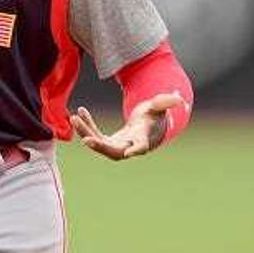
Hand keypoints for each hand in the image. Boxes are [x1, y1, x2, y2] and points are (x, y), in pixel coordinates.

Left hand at [70, 93, 184, 160]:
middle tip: (85, 138)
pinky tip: (79, 113)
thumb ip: (164, 102)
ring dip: (87, 132)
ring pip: (100, 144)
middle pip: (114, 150)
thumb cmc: (155, 116)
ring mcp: (118, 146)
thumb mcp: (158, 107)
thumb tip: (179, 100)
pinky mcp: (109, 142)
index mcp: (144, 139)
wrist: (147, 127)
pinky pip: (95, 136)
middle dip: (100, 145)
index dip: (136, 149)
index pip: (141, 147)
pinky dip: (87, 126)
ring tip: (74, 118)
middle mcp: (130, 146)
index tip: (129, 152)